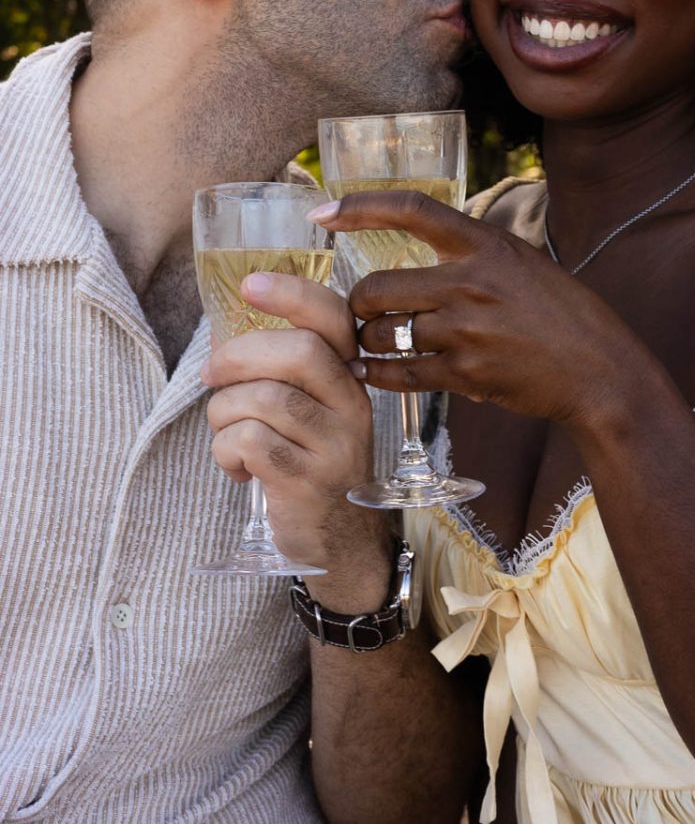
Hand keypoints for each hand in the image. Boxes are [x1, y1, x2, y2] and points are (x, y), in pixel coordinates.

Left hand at [202, 272, 392, 606]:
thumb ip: (279, 371)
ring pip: (263, 399)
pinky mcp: (308, 481)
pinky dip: (226, 450)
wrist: (340, 539)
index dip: (292, 294)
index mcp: (349, 378)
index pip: (334, 319)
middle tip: (212, 375)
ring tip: (227, 433)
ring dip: (224, 412)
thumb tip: (223, 337)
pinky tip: (237, 467)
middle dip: (239, 356)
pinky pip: (249, 442)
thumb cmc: (310, 460)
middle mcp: (352, 405)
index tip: (250, 284)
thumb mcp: (310, 409)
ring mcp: (335, 444)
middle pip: (297, 352)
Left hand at [311, 191, 649, 433]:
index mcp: (485, 244)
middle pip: (377, 285)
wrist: (600, 370)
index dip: (360, 206)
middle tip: (360, 314)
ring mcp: (467, 328)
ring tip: (370, 344)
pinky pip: (400, 372)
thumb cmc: (562, 314)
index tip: (320, 212)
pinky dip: (377, 373)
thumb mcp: (522, 262)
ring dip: (368, 340)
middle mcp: (471, 281)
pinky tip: (369, 371)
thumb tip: (426, 237)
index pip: (412, 209)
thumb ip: (474, 252)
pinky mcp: (467, 371)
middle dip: (358, 304)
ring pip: (382, 331)